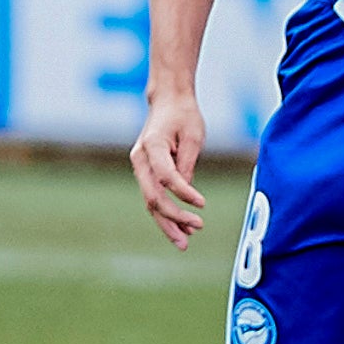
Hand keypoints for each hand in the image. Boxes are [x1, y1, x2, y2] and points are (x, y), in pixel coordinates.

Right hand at [130, 91, 208, 250]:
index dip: (183, 193)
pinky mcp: (146, 172)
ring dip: (168, 222)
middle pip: (153, 196)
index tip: (202, 204)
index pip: (166, 177)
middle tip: (196, 229)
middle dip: (173, 217)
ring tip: (185, 242)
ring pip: (151, 201)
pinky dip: (167, 213)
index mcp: (152, 146)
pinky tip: (182, 228)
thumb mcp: (193, 136)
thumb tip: (186, 193)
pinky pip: (155, 196)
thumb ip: (188, 164)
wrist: (168, 101)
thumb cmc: (184, 116)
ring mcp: (140, 166)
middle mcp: (140, 159)